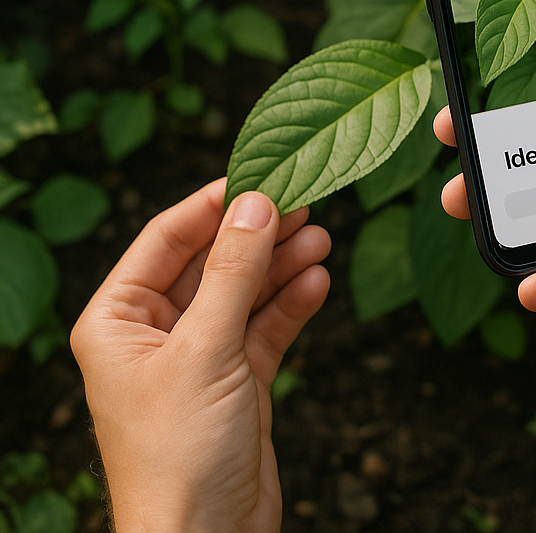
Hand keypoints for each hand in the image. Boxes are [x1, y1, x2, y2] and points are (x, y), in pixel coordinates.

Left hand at [71, 179, 330, 532]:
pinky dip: (291, 303)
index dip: (213, 205)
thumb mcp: (206, 349)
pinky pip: (265, 326)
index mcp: (119, 320)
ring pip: (245, 290)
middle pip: (213, 261)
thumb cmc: (179, 454)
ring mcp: (199, 355)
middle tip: (305, 204)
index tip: (261, 176)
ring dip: (281, 264)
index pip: (166, 239)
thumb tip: (257, 202)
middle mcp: (156, 332)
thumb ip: (235, 272)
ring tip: (320, 238)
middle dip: (258, 234)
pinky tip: (317, 282)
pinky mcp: (237, 380)